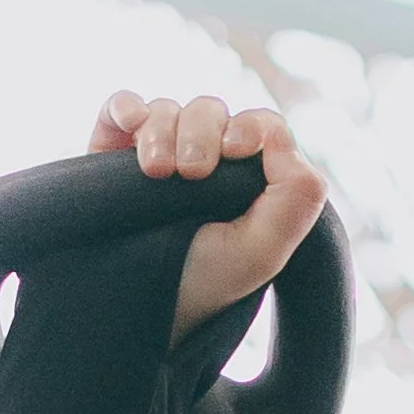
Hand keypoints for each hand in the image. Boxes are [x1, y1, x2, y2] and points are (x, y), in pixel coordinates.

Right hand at [88, 91, 326, 344]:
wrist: (136, 305)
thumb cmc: (203, 284)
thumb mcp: (262, 253)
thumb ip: (297, 197)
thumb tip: (279, 136)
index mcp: (247, 178)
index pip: (259, 126)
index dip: (250, 127)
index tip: (234, 151)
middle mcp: (206, 159)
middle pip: (211, 112)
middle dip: (202, 133)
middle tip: (192, 173)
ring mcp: (160, 152)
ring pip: (167, 110)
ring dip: (162, 131)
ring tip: (157, 172)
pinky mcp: (115, 152)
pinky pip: (122, 108)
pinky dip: (126, 108)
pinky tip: (130, 124)